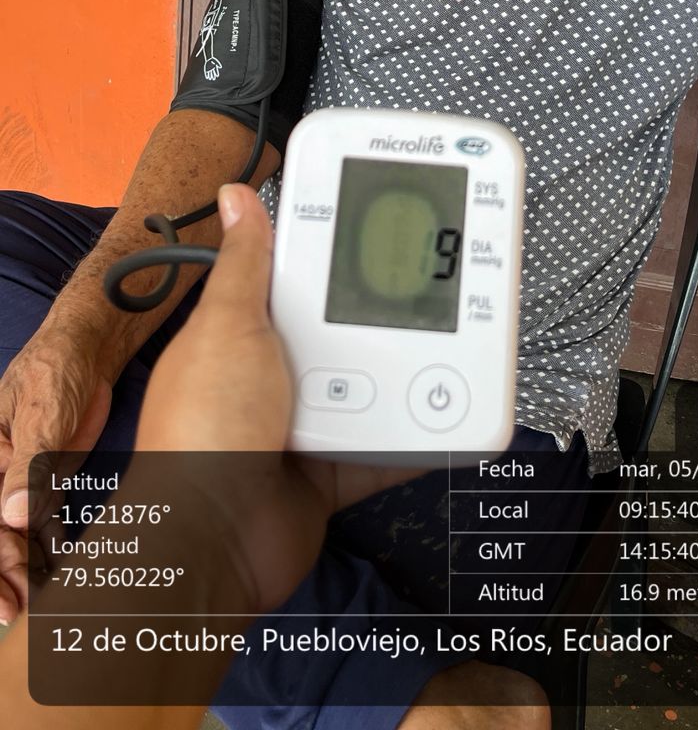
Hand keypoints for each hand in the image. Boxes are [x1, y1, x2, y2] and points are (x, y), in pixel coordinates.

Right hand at [0, 323, 111, 620]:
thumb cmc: (56, 370)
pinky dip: (46, 548)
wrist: (87, 351)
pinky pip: (41, 522)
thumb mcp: (42, 413)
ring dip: (24, 570)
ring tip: (37, 605)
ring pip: (15, 534)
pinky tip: (55, 573)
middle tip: (18, 611)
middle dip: (4, 575)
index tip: (2, 600)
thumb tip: (13, 519)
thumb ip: (28, 466)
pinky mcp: (46, 479)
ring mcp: (19, 479)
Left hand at [134, 184, 415, 613]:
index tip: (380, 228)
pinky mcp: (329, 470)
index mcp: (241, 331)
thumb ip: (243, 265)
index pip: (293, 280)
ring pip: (366, 386)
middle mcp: (271, 374)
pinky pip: (382, 446)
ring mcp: (301, 424)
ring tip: (455, 338)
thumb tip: (234, 194)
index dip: (332, 255)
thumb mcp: (227, 326)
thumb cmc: (206, 428)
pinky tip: (453, 415)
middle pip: (338, 331)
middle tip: (436, 281)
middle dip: (377, 315)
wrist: (213, 539)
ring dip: (400, 375)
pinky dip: (416, 437)